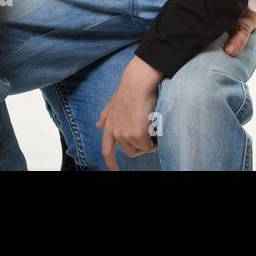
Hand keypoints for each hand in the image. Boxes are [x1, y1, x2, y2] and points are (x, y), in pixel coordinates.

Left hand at [96, 55, 163, 170]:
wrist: (137, 83)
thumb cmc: (128, 90)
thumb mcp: (112, 103)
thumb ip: (106, 115)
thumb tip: (98, 125)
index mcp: (109, 126)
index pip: (107, 150)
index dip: (111, 164)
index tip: (114, 172)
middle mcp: (116, 133)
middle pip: (130, 152)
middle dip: (140, 147)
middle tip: (149, 136)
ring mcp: (126, 135)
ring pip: (141, 149)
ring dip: (148, 143)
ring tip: (153, 129)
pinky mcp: (137, 134)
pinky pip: (149, 146)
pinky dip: (154, 141)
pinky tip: (156, 129)